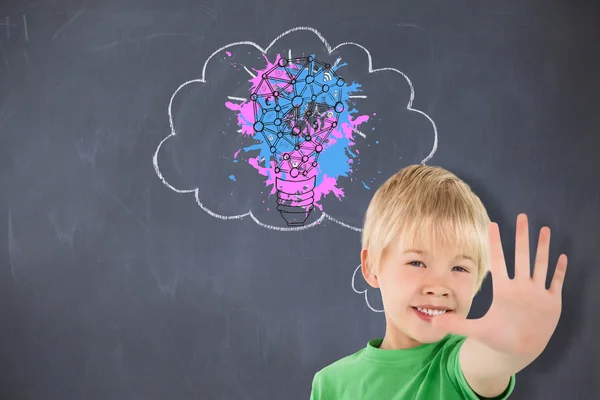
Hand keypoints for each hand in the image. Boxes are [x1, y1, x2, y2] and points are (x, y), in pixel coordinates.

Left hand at [431, 213, 567, 357]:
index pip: (499, 261)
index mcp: (503, 289)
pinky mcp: (551, 303)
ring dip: (543, 248)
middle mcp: (520, 287)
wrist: (517, 350)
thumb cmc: (497, 337)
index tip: (492, 224)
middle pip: (522, 256)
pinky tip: (562, 256)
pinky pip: (556, 283)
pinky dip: (559, 270)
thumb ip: (456, 324)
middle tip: (522, 216)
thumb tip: (433, 321)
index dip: (496, 243)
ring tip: (545, 229)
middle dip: (522, 237)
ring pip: (540, 265)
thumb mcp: (476, 330)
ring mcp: (536, 293)